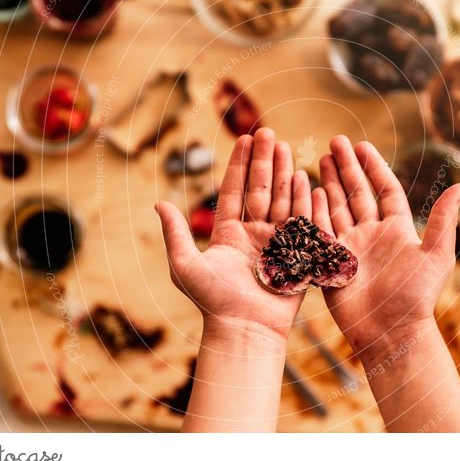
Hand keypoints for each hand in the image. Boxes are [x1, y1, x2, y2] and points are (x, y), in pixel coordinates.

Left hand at [156, 127, 311, 339]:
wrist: (244, 329)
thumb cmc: (212, 301)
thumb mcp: (185, 265)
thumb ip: (175, 233)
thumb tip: (158, 203)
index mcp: (228, 233)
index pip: (233, 191)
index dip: (239, 164)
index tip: (244, 138)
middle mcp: (253, 234)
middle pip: (259, 189)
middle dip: (263, 160)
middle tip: (267, 131)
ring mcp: (276, 242)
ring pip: (280, 199)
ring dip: (282, 172)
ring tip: (284, 145)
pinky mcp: (296, 253)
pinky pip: (299, 220)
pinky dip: (301, 198)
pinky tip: (301, 176)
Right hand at [312, 136, 459, 363]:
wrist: (390, 333)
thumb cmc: (417, 297)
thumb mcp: (436, 255)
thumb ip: (443, 219)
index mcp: (396, 231)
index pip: (384, 190)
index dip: (374, 167)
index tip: (362, 145)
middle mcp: (371, 235)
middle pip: (356, 193)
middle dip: (346, 167)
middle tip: (335, 141)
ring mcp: (349, 248)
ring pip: (336, 207)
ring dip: (328, 183)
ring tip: (319, 159)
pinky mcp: (330, 263)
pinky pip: (320, 230)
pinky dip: (313, 209)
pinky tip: (309, 189)